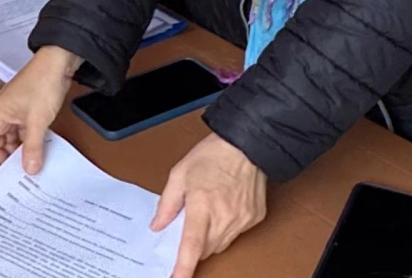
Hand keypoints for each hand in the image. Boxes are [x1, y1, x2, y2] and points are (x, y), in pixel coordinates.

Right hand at [0, 46, 80, 175]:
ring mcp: (12, 112)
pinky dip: (26, 143)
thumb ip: (32, 147)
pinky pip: (20, 133)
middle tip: (17, 178)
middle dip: (4, 160)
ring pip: (8, 140)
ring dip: (17, 152)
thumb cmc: (42, 83)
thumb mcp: (37, 121)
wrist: (57, 62)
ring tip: (28, 168)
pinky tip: (35, 153)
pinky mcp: (24, 111)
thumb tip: (30, 169)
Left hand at [152, 132, 267, 277]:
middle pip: (205, 249)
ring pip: (221, 245)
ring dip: (209, 237)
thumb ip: (167, 203)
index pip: (192, 244)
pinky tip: (223, 208)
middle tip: (189, 223)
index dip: (184, 266)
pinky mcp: (254, 219)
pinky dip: (225, 228)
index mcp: (203, 204)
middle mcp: (224, 215)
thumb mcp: (179, 174)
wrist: (246, 144)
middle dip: (194, 243)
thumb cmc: (213, 154)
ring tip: (208, 209)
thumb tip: (158, 224)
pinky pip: (235, 235)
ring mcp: (242, 219)